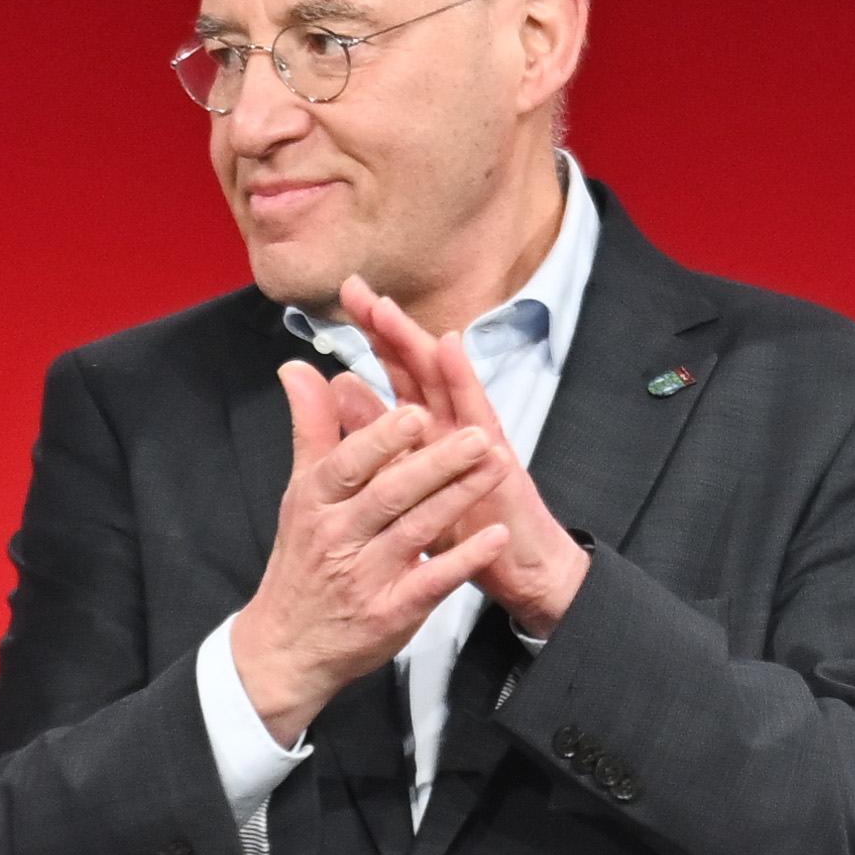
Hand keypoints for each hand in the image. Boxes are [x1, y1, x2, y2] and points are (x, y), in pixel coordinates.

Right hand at [223, 358, 533, 740]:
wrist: (287, 647)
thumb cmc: (302, 560)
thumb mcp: (298, 493)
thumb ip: (310, 427)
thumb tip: (299, 367)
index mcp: (316, 502)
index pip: (348, 464)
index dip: (381, 440)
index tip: (415, 412)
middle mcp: (339, 538)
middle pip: (389, 495)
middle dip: (435, 464)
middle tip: (477, 435)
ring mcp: (366, 577)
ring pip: (416, 531)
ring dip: (458, 498)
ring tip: (497, 466)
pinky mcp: (392, 614)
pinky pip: (432, 583)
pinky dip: (464, 561)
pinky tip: (495, 539)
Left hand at [328, 283, 579, 631]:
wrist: (516, 565)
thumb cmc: (463, 523)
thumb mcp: (407, 479)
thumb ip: (375, 431)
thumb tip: (338, 385)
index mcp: (428, 427)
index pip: (397, 371)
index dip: (373, 335)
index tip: (346, 296)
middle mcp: (451, 421)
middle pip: (416, 365)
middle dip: (388, 326)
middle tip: (356, 289)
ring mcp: (474, 434)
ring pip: (442, 379)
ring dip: (414, 340)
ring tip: (387, 308)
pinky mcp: (494, 454)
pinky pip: (476, 411)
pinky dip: (461, 376)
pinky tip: (447, 346)